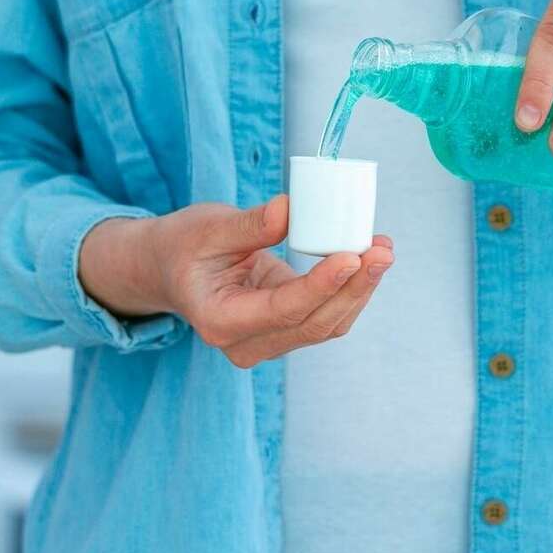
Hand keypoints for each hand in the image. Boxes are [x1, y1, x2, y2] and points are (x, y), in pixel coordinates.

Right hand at [78, 195, 393, 367]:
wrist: (169, 268)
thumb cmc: (183, 246)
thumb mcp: (206, 227)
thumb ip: (249, 224)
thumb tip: (291, 209)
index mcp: (220, 321)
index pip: (282, 310)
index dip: (321, 286)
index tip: (352, 255)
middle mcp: (245, 343)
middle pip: (313, 324)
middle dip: (353, 288)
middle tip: (382, 250)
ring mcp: (266, 342)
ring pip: (327, 324)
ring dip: (359, 289)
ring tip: (382, 248)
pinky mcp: (284, 330)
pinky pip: (325, 316)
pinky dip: (350, 289)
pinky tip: (368, 258)